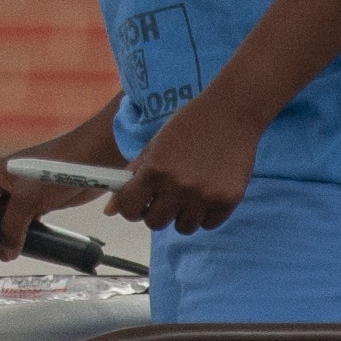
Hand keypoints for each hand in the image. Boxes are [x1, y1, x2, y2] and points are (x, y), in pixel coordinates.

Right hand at [0, 155, 93, 259]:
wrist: (90, 162)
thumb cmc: (57, 166)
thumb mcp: (26, 200)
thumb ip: (12, 227)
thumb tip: (7, 250)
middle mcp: (9, 180)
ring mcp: (27, 190)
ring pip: (11, 213)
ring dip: (10, 229)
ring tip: (8, 247)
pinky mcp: (44, 199)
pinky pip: (29, 217)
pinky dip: (28, 229)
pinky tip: (28, 240)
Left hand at [102, 94, 265, 234]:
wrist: (231, 112)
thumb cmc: (189, 125)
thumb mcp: (155, 145)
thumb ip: (132, 176)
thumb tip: (109, 211)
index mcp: (155, 169)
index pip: (129, 208)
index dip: (130, 208)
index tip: (138, 203)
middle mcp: (178, 185)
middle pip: (155, 223)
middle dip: (156, 212)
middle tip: (165, 197)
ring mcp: (204, 195)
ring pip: (183, 227)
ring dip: (182, 215)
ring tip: (189, 193)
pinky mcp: (228, 200)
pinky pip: (208, 224)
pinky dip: (205, 214)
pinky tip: (207, 192)